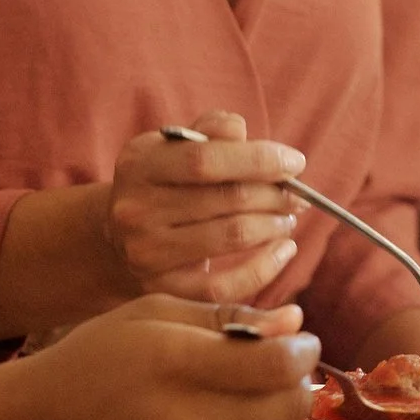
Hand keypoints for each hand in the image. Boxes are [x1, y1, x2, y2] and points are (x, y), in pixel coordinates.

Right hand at [2, 296, 318, 419]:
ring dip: (281, 408)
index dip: (303, 351)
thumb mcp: (154, 313)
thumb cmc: (92, 358)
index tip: (298, 340)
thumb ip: (229, 318)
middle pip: (289, 405)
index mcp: (177, 363)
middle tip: (282, 360)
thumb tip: (294, 321)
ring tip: (252, 384)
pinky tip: (227, 412)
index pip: (278, 366)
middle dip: (300, 379)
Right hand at [102, 111, 307, 303]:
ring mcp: (146, 253)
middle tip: (298, 195)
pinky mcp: (162, 289)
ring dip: (274, 225)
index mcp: (139, 164)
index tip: (295, 162)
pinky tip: (284, 251)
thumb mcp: (176, 145)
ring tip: (288, 217)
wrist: (121, 235)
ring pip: (231, 236)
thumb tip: (242, 134)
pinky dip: (263, 269)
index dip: (258, 159)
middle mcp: (136, 209)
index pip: (204, 158)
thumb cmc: (167, 181)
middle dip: (275, 195)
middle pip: (226, 198)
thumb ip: (212, 130)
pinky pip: (223, 286)